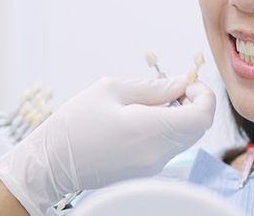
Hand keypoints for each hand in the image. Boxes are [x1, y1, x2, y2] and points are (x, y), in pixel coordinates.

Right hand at [0, 76, 215, 215]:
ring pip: (187, 137)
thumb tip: (180, 83)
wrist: (51, 164)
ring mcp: (153, 166)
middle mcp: (158, 153)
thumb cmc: (75, 123)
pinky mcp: (146, 171)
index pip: (202, 115)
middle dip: (194, 102)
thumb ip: (153, 87)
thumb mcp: (111, 90)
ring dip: (182, 115)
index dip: (203, 94)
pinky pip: (171, 146)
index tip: (186, 83)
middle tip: (170, 89)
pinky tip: (144, 118)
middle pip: (199, 127)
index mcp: (151, 130)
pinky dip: (170, 128)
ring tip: (152, 102)